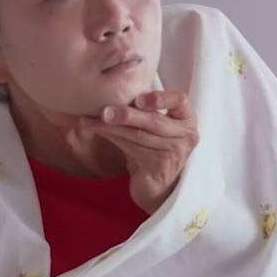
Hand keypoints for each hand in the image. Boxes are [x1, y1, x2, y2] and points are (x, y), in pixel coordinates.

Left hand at [82, 90, 199, 213]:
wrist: (159, 187)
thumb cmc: (154, 149)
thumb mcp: (154, 127)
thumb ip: (143, 111)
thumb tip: (110, 89)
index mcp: (186, 118)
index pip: (180, 100)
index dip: (160, 98)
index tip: (138, 99)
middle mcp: (185, 135)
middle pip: (154, 120)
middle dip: (126, 115)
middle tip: (104, 111)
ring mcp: (174, 153)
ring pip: (138, 135)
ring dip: (111, 127)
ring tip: (89, 121)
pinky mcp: (159, 166)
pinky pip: (132, 148)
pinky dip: (112, 138)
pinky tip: (98, 132)